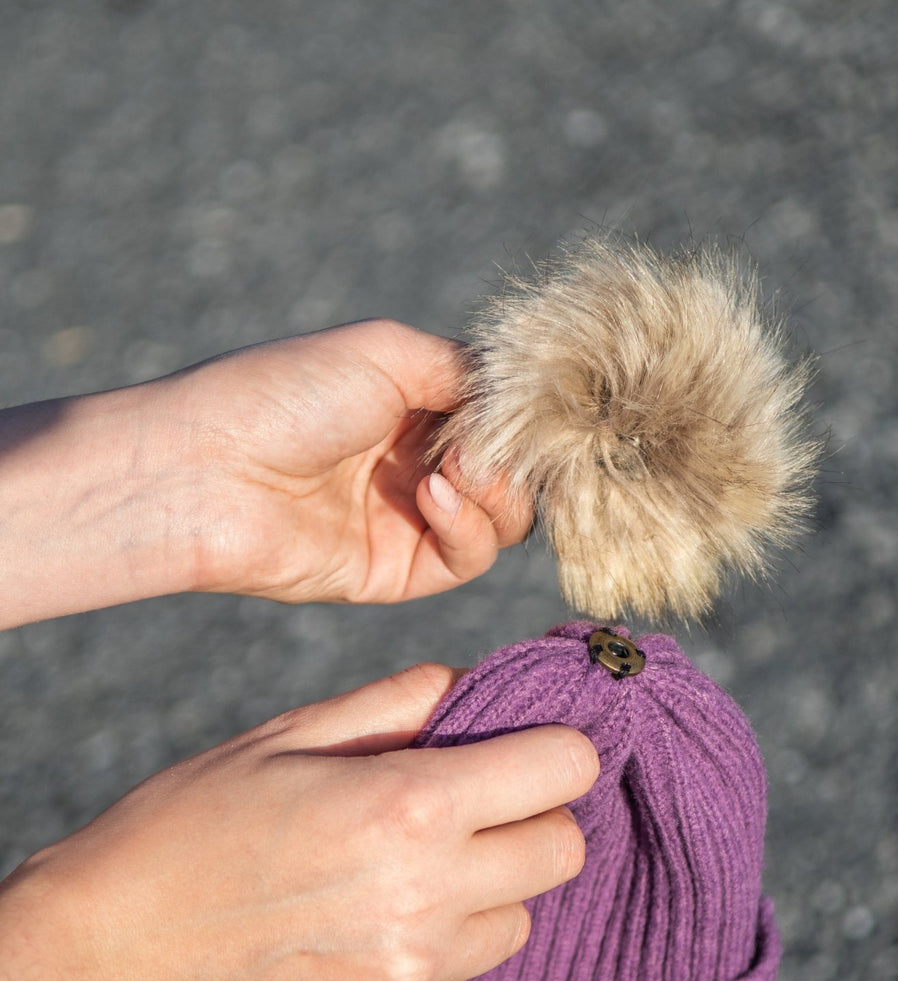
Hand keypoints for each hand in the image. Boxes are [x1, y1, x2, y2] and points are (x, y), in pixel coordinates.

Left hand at [0, 319, 529, 628]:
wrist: (209, 470)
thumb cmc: (285, 394)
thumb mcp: (388, 352)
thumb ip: (469, 371)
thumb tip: (530, 396)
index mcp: (413, 402)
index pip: (503, 416)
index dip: (529, 416)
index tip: (548, 409)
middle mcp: (418, 461)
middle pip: (515, 472)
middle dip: (517, 457)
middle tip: (486, 443)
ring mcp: (411, 518)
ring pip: (505, 520)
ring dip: (497, 491)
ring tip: (455, 468)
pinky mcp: (400, 572)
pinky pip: (468, 559)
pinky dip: (469, 525)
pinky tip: (434, 494)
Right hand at [0, 665, 597, 980]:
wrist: (116, 944)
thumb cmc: (197, 819)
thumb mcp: (292, 731)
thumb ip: (402, 701)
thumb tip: (479, 687)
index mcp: (410, 805)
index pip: (565, 769)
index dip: (554, 750)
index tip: (526, 751)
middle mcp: (429, 896)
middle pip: (565, 850)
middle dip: (533, 818)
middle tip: (471, 810)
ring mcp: (415, 974)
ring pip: (521, 919)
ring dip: (489, 890)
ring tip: (407, 875)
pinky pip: (466, 976)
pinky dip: (442, 948)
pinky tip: (370, 928)